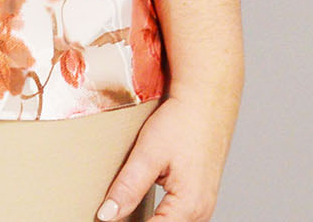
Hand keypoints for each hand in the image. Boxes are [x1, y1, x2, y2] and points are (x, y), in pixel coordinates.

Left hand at [96, 87, 238, 220]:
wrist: (207, 102)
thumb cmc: (182, 123)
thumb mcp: (148, 154)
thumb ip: (127, 188)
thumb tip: (106, 215)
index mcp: (188, 207)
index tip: (105, 220)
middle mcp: (200, 213)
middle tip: (111, 213)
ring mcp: (203, 206)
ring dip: (149, 220)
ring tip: (122, 211)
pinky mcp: (200, 197)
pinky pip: (178, 216)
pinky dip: (160, 216)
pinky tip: (141, 209)